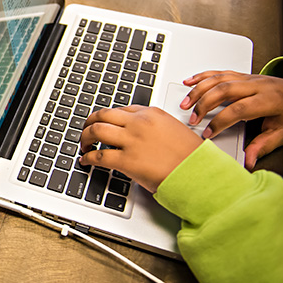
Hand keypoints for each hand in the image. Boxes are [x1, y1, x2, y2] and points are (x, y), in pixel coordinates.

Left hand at [80, 106, 202, 191]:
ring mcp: (131, 141)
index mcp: (151, 114)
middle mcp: (139, 123)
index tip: (103, 123)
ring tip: (83, 144)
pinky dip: (88, 157)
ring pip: (96, 131)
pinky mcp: (127, 160)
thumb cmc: (192, 156)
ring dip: (85, 137)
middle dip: (90, 122)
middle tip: (86, 130)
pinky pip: (99, 156)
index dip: (108, 117)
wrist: (199, 172)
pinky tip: (86, 160)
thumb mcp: (174, 130)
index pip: (121, 109)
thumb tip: (141, 134)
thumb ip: (155, 127)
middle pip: (103, 115)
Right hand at [181, 70, 282, 168]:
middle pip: (224, 89)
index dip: (220, 122)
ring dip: (199, 90)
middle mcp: (259, 85)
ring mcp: (250, 78)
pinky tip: (191, 82)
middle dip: (204, 104)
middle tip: (192, 119)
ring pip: (219, 79)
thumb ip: (262, 146)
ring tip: (186, 103)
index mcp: (271, 100)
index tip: (207, 134)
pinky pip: (221, 72)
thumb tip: (248, 161)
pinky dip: (203, 76)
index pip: (238, 109)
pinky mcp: (244, 76)